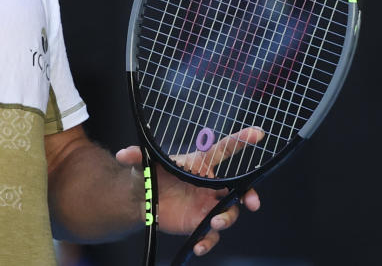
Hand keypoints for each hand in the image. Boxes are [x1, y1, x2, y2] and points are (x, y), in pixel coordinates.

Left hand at [115, 127, 263, 256]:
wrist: (142, 198)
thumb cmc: (151, 175)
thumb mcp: (143, 164)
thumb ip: (135, 157)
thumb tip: (123, 154)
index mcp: (201, 165)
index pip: (225, 150)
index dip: (242, 140)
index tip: (258, 133)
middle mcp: (210, 186)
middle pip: (238, 189)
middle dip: (248, 195)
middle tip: (251, 203)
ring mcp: (207, 206)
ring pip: (228, 214)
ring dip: (226, 220)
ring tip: (214, 224)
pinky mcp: (199, 223)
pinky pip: (210, 235)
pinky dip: (207, 242)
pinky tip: (198, 247)